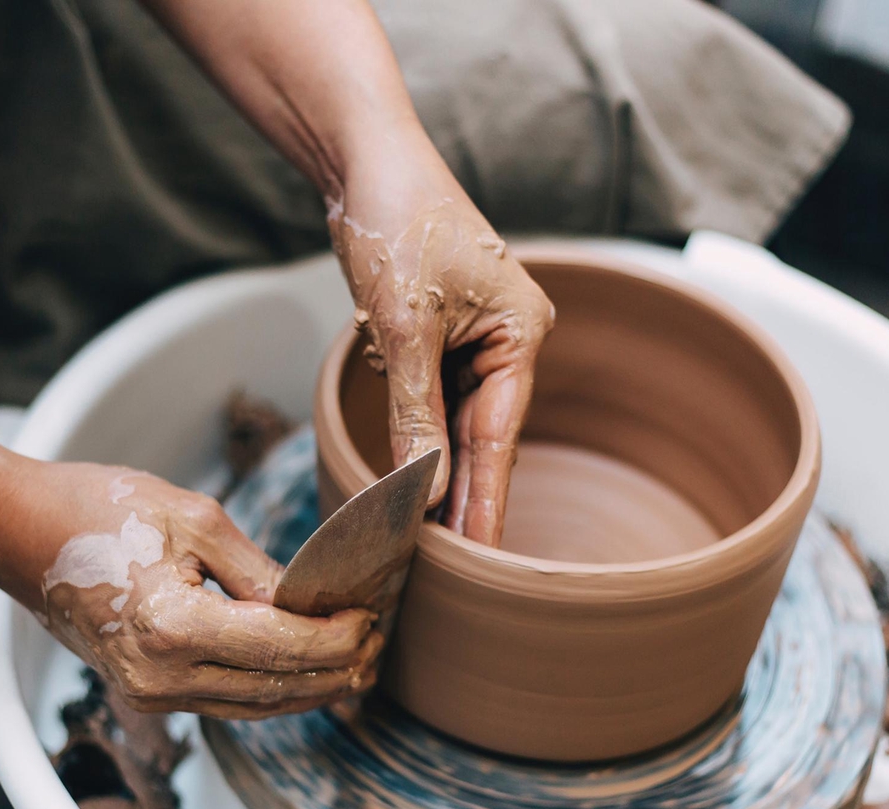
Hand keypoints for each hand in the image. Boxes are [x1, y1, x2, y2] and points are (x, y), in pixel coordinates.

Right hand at [0, 462, 379, 717]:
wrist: (19, 530)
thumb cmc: (98, 508)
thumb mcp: (194, 518)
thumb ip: (257, 570)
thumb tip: (310, 603)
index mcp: (172, 626)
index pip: (281, 646)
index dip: (337, 637)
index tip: (374, 619)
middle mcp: (159, 676)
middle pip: (275, 688)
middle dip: (336, 669)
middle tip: (380, 645)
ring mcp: (148, 693)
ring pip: (253, 705)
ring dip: (310, 688)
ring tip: (358, 663)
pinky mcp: (145, 692)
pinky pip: (225, 700)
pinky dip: (271, 689)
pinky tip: (304, 673)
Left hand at [328, 129, 554, 546]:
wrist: (367, 163)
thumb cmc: (397, 223)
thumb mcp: (405, 326)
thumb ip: (416, 413)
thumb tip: (423, 489)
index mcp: (521, 334)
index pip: (500, 437)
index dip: (486, 500)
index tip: (482, 557)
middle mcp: (508, 341)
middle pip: (484, 436)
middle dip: (464, 496)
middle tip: (454, 565)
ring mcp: (476, 339)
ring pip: (458, 423)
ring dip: (440, 472)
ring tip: (430, 537)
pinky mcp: (443, 336)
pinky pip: (436, 399)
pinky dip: (422, 436)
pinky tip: (415, 477)